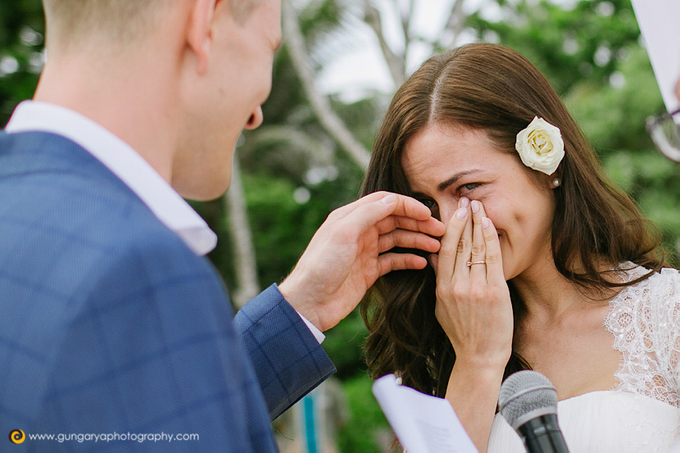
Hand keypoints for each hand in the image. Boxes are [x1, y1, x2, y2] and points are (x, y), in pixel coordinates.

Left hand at [279, 191, 444, 331]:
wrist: (309, 302)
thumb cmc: (321, 265)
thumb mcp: (343, 233)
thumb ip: (368, 214)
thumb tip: (393, 199)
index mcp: (351, 217)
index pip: (385, 203)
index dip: (408, 206)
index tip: (428, 214)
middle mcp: (359, 231)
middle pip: (395, 221)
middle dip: (418, 224)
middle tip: (441, 232)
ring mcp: (365, 252)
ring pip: (397, 240)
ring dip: (417, 241)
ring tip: (437, 248)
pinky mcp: (369, 271)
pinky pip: (393, 261)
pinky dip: (409, 260)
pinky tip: (423, 263)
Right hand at [431, 198, 512, 370]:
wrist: (480, 357)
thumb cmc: (462, 333)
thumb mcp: (442, 307)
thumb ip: (440, 281)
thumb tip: (435, 257)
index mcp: (442, 289)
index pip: (444, 250)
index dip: (450, 227)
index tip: (454, 211)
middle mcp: (457, 286)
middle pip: (458, 244)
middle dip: (463, 219)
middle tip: (466, 199)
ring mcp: (476, 289)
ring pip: (474, 247)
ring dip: (477, 223)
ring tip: (478, 205)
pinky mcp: (495, 292)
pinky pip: (491, 259)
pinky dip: (490, 238)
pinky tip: (489, 223)